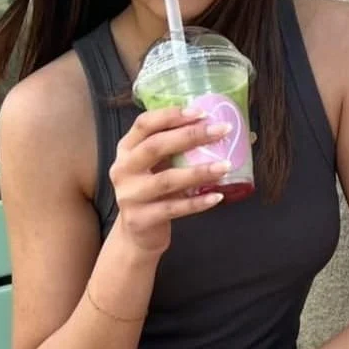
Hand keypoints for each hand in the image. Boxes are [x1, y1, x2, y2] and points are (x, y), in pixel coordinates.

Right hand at [109, 106, 233, 254]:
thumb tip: (224, 130)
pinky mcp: (141, 219)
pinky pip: (173, 208)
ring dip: (199, 171)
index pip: (144, 124)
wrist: (137, 235)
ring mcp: (130, 195)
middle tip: (221, 131)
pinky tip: (217, 196)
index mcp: (127, 149)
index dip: (171, 115)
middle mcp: (123, 169)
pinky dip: (197, 202)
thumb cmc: (154, 192)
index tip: (201, 112)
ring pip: (167, 180)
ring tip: (225, 166)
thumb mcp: (158, 166)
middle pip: (155, 147)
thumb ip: (178, 148)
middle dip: (190, 136)